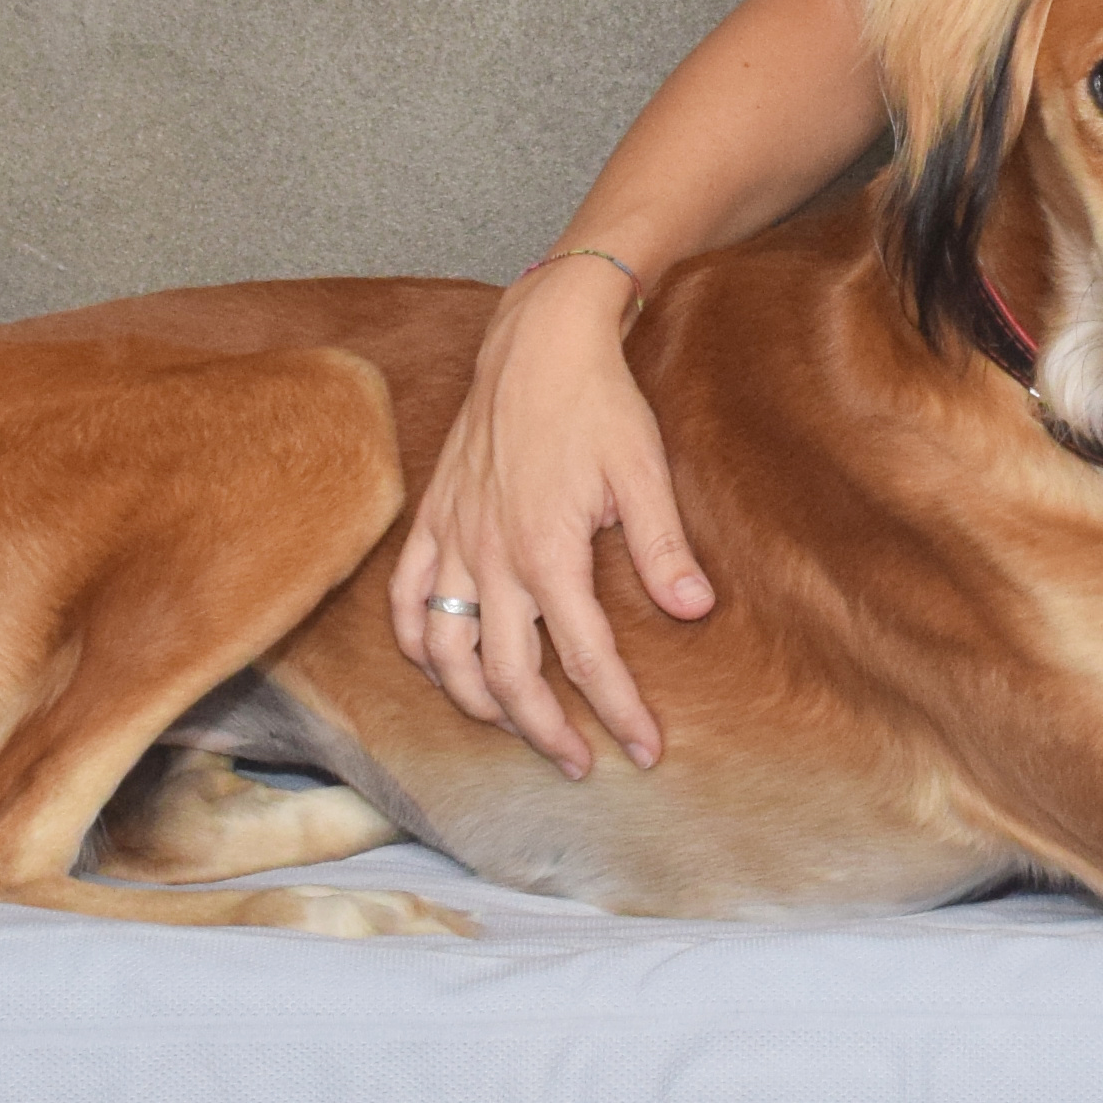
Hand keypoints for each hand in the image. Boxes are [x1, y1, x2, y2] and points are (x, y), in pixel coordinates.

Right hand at [386, 260, 711, 774]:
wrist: (538, 340)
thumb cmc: (598, 402)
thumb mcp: (644, 470)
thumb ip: (662, 547)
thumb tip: (694, 611)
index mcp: (548, 551)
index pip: (584, 658)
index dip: (617, 711)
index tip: (644, 750)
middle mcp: (491, 557)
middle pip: (508, 675)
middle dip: (544, 730)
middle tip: (578, 763)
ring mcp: (453, 541)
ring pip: (447, 653)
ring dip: (478, 703)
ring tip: (514, 726)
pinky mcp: (432, 521)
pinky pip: (408, 603)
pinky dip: (419, 646)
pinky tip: (441, 669)